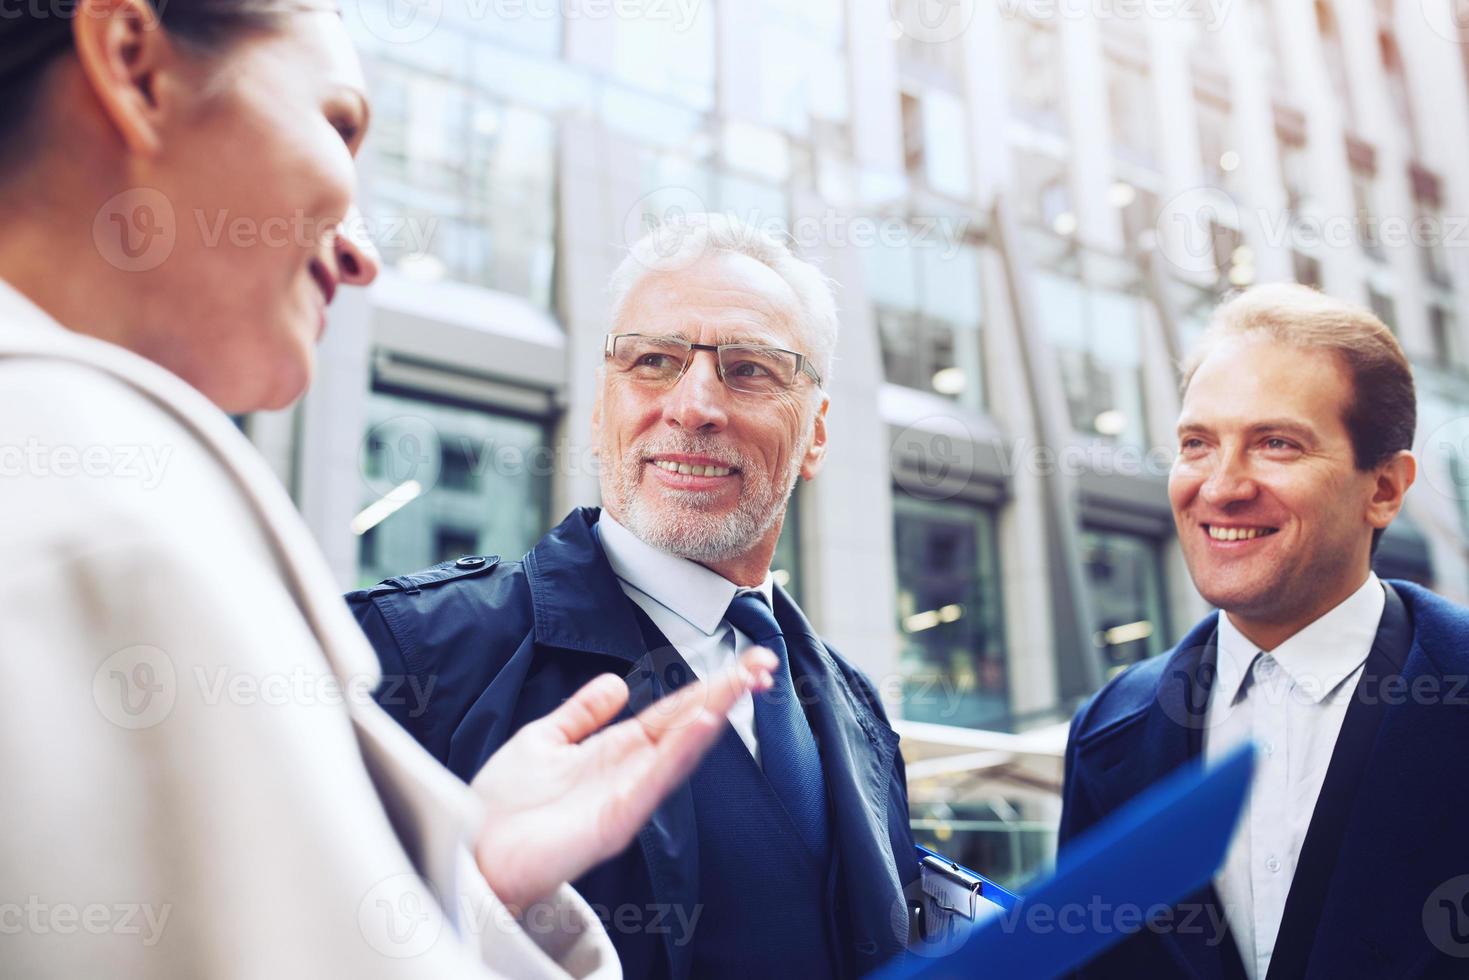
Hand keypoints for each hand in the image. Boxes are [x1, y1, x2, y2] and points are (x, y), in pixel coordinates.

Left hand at [470, 647, 777, 909]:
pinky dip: (681, 752)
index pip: (673, 710)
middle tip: (765, 663)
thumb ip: (581, 713)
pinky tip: (703, 723)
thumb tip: (617, 682)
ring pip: (681, 748)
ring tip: (744, 681)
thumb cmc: (501, 806)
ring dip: (715, 713)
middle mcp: (630, 772)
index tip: (744, 662)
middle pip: (688, 724)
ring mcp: (627, 796)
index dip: (707, 685)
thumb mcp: (543, 741)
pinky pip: (655, 782)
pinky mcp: (616, 822)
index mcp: (616, 751)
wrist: (470, 851)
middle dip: (726, 693)